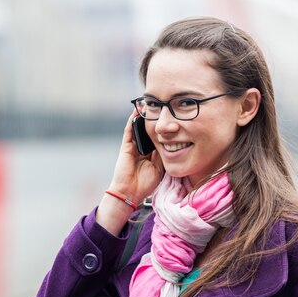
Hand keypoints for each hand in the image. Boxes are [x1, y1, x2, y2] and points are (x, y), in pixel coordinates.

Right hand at [96, 111, 163, 234]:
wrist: (130, 192)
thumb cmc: (145, 184)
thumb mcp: (160, 168)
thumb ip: (163, 156)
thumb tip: (171, 143)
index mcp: (150, 155)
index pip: (158, 138)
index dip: (163, 129)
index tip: (170, 118)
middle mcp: (141, 149)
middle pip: (148, 131)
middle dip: (153, 120)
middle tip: (160, 106)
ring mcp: (133, 147)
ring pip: (138, 128)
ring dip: (143, 116)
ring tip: (149, 104)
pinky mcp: (126, 147)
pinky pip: (129, 131)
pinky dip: (132, 120)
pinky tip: (137, 111)